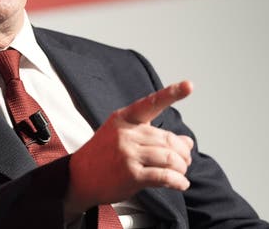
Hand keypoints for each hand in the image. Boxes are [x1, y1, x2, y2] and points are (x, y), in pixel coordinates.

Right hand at [64, 81, 193, 218]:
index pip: (150, 103)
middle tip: (186, 160)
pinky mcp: (131, 175)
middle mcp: (126, 134)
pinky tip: (180, 183)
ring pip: (170, 158)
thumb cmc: (103, 154)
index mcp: (124, 118)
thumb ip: (154, 136)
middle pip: (168, 139)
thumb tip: (187, 142)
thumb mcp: (123, 136)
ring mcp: (128, 154)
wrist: (79, 177)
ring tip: (181, 172)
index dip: (171, 93)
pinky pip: (164, 176)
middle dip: (183, 152)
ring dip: (181, 168)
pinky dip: (178, 181)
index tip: (189, 85)